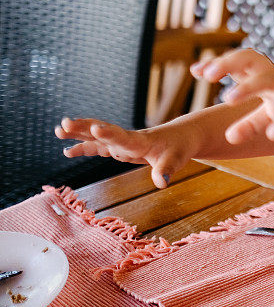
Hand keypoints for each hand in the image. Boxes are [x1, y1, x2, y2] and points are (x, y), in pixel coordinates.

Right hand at [55, 118, 194, 188]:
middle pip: (103, 132)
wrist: (181, 137)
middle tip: (65, 124)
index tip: (96, 128)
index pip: (123, 137)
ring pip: (97, 137)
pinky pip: (99, 146)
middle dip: (84, 128)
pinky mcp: (120, 147)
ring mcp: (122, 142)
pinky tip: (67, 150)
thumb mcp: (177, 159)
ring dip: (78, 133)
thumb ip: (167, 170)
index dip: (109, 134)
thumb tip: (161, 182)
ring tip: (58, 130)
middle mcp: (127, 139)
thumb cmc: (179, 147)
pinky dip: (84, 147)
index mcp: (140, 141)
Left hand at [190, 49, 273, 143]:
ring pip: (268, 78)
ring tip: (228, 99)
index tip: (196, 71)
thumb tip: (227, 137)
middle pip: (249, 58)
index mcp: (263, 75)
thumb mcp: (270, 114)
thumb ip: (249, 123)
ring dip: (247, 86)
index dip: (217, 64)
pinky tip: (273, 135)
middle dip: (227, 63)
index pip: (238, 62)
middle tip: (207, 75)